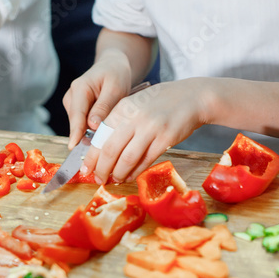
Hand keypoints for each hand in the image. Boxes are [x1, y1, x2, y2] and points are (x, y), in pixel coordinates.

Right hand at [64, 50, 132, 148]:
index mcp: (80, 88)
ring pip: (80, 126)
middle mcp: (71, 97)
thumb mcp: (115, 88)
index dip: (75, 131)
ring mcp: (72, 105)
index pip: (77, 114)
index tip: (73, 145)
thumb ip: (104, 107)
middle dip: (88, 135)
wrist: (112, 67)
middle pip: (77, 123)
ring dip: (92, 132)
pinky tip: (104, 126)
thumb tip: (92, 126)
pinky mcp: (76, 111)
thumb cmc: (115, 75)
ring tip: (109, 129)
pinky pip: (83, 125)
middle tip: (107, 143)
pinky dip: (93, 129)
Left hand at [81, 78, 215, 183]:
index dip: (91, 155)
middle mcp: (134, 117)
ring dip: (118, 173)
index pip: (100, 135)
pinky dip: (135, 171)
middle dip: (101, 168)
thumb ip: (120, 120)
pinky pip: (146, 160)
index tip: (85, 168)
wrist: (193, 97)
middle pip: (110, 149)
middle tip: (97, 178)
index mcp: (123, 107)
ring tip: (113, 180)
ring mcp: (150, 128)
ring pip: (127, 158)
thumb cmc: (162, 101)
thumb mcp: (136, 103)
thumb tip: (101, 146)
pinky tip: (129, 176)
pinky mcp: (165, 139)